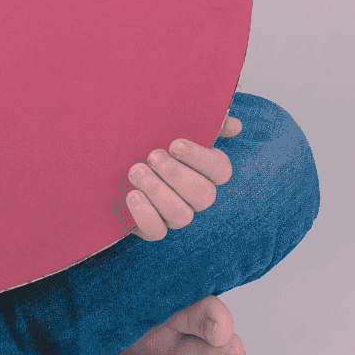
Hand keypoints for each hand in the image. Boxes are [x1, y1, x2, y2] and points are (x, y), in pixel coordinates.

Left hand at [122, 115, 241, 241]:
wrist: (119, 161)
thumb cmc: (152, 141)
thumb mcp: (173, 126)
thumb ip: (205, 123)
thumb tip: (235, 125)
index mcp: (207, 170)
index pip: (221, 170)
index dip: (201, 159)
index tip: (175, 144)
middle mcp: (196, 196)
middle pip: (203, 195)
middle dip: (177, 175)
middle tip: (153, 157)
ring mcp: (176, 214)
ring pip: (181, 214)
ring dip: (158, 192)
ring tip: (136, 172)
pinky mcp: (153, 227)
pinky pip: (156, 231)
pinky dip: (144, 214)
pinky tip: (132, 195)